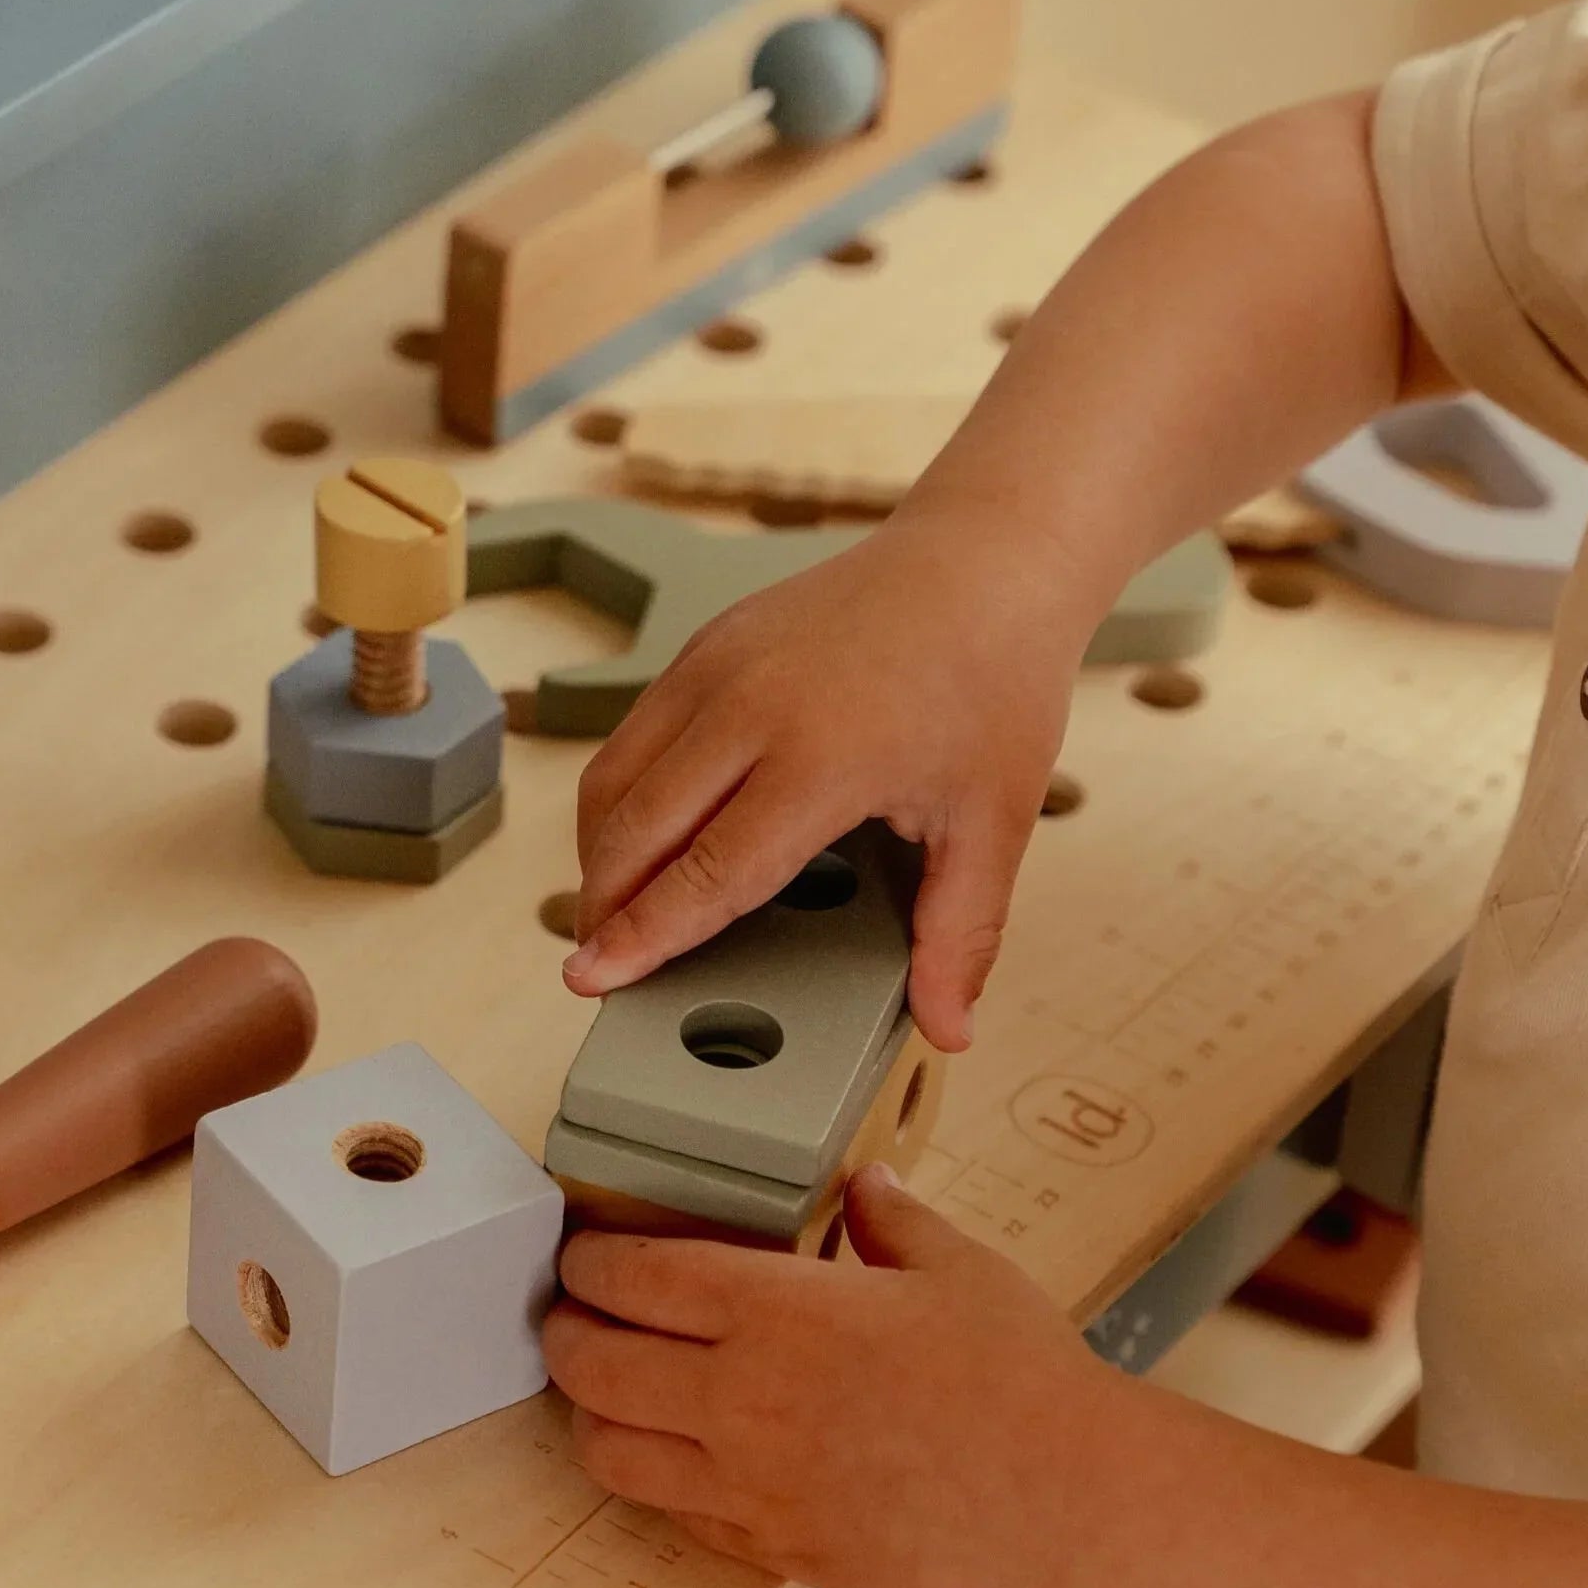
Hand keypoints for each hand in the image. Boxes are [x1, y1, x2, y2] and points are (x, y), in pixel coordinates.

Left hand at [541, 1166, 1109, 1587]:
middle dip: (564, 1332)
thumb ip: (893, 1219)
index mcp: (778, 1312)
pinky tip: (679, 1456)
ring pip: (611, 1453)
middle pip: (592, 1365)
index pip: (636, 1276)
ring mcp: (750, 1486)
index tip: (582, 1252)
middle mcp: (742, 1400)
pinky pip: (675, 1516)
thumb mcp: (957, 1267)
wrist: (1066, 1507)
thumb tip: (866, 1185)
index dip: (591, 1260)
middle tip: (568, 1315)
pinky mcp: (773, 1548)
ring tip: (602, 1389)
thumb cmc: (1019, 1380)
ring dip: (590, 1414)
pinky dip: (655, 1480)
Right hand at [562, 511, 1097, 1049]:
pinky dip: (621, 795)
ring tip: (614, 909)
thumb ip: (960, 932)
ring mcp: (717, 664)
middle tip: (597, 963)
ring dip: (600, 852)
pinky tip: (647, 835)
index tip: (592, 979)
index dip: (645, 936)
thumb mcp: (995, 819)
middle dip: (603, 905)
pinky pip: (635, 733)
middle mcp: (749, 705)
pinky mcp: (705, 642)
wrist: (984, 558)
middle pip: (637, 828)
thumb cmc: (994, 682)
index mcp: (821, 758)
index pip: (707, 872)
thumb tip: (951, 1028)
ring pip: (615, 775)